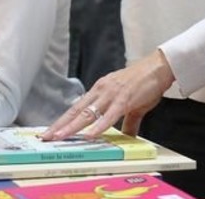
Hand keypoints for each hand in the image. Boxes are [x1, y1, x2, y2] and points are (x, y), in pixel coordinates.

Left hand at [41, 49, 175, 139]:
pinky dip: (99, 125)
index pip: (77, 108)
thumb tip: (126, 136)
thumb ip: (127, 122)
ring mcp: (111, 94)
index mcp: (99, 91)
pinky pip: (109, 115)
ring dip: (73, 126)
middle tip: (46, 136)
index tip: (51, 131)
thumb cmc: (144, 84)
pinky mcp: (124, 99)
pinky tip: (90, 134)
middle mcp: (101, 91)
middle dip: (60, 125)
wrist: (158, 68)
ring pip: (88, 113)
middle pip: (76, 111)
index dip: (63, 120)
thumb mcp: (131, 104)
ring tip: (60, 137)